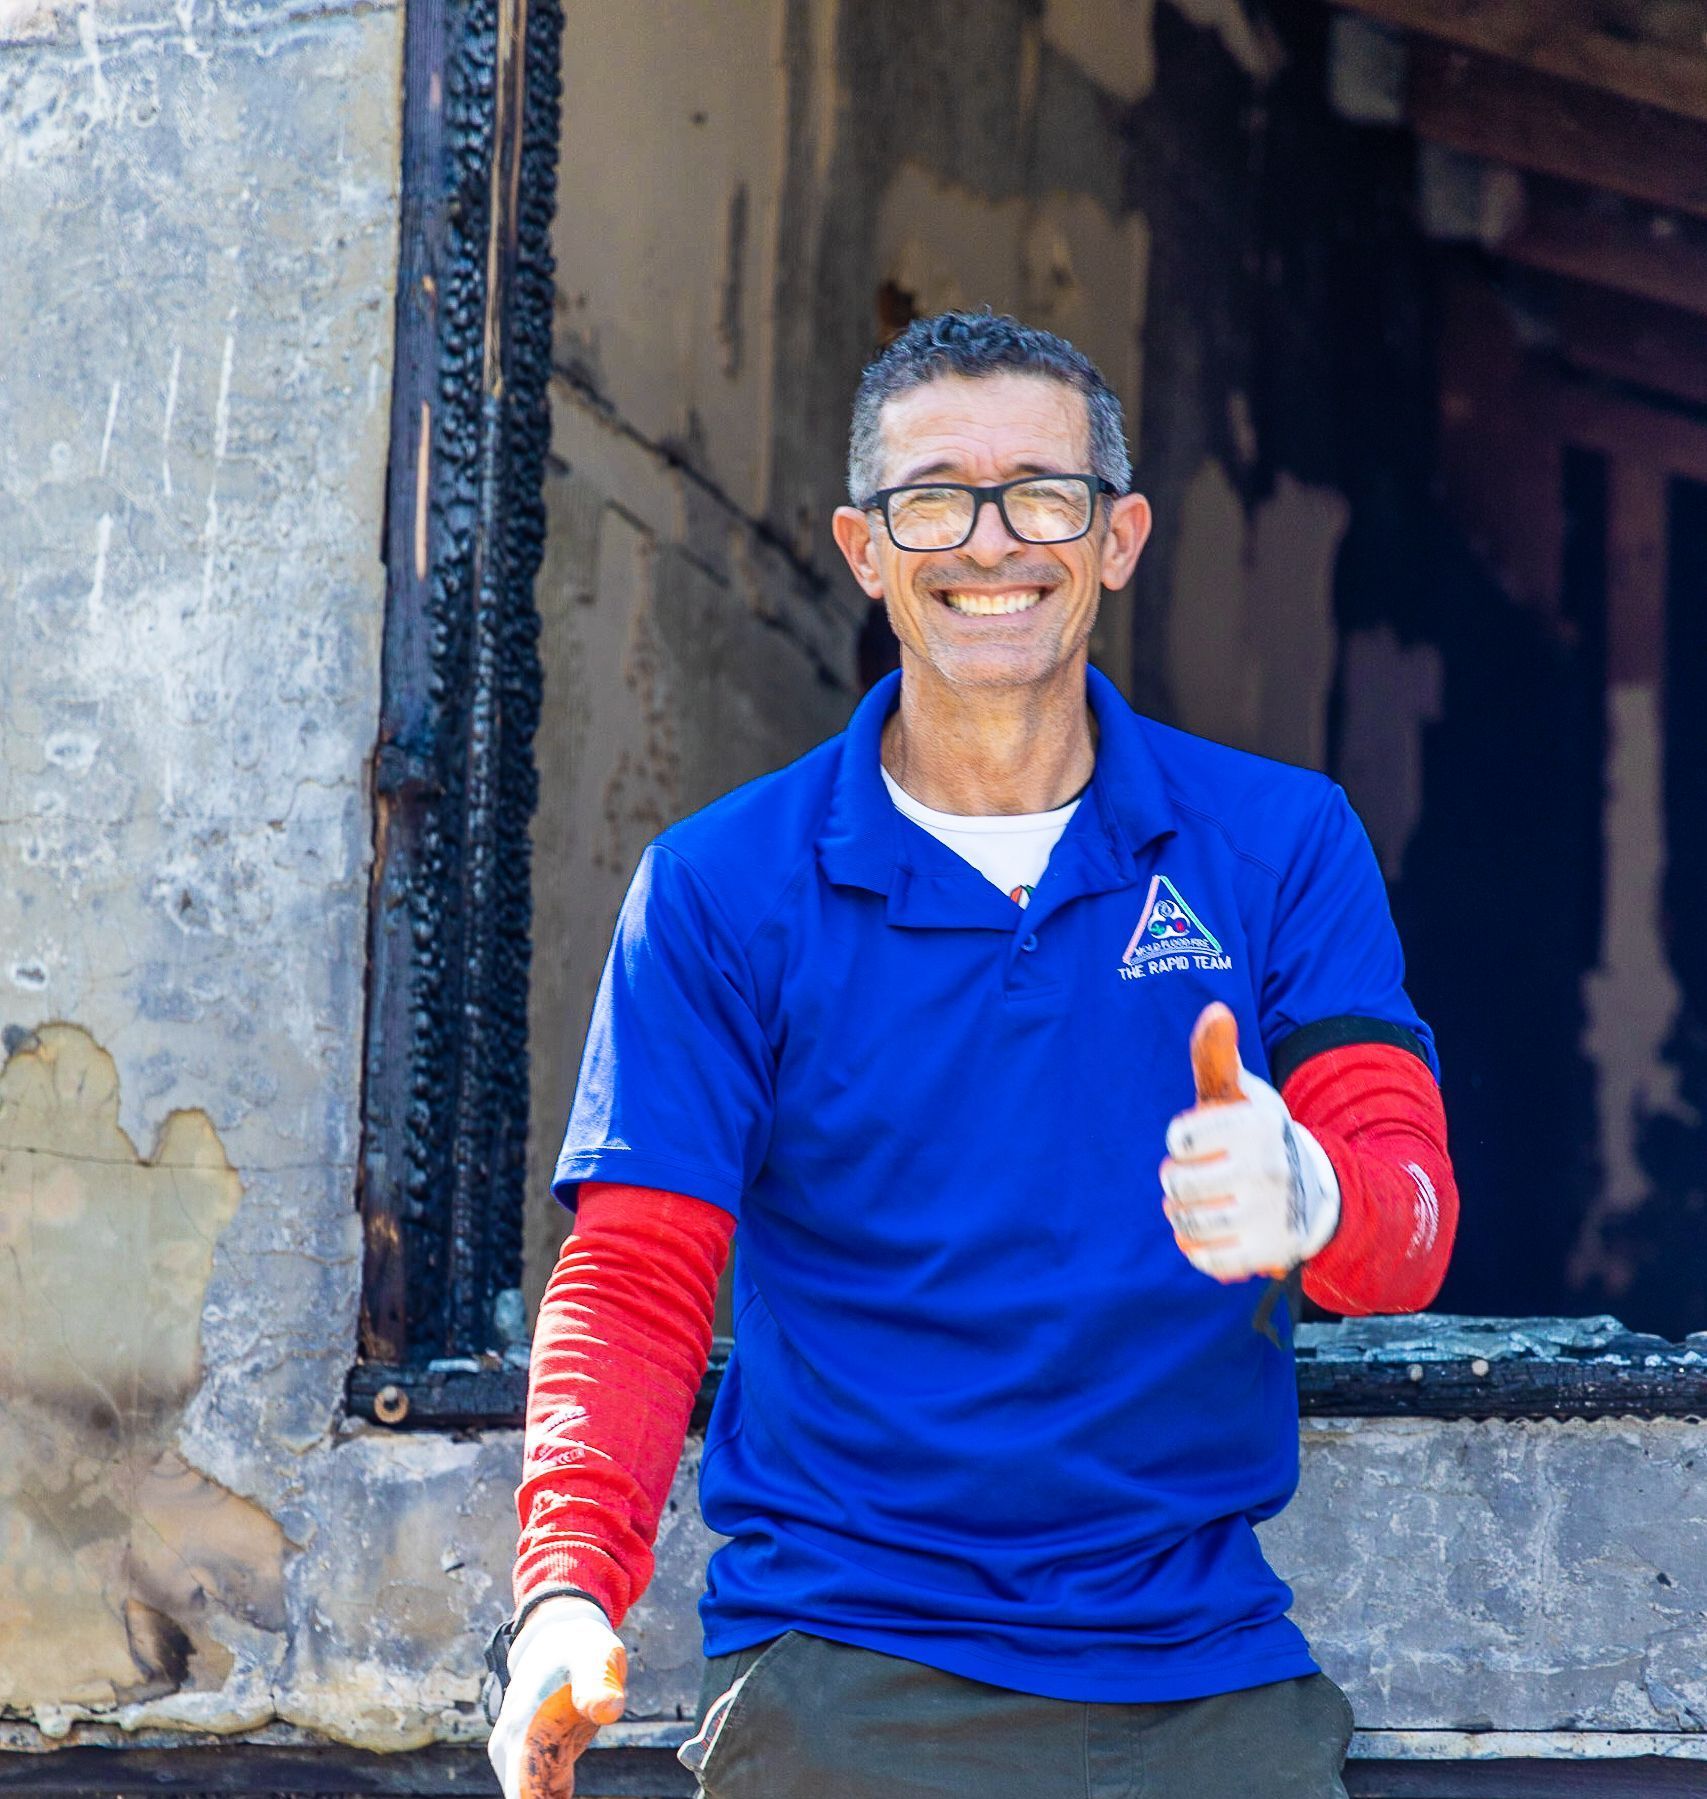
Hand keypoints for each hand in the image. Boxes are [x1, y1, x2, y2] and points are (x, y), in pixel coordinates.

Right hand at [486, 1595, 627, 1798]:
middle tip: (572, 1796)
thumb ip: (598, 1682)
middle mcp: (511, 1752)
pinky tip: (572, 1797)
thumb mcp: (593, 1655)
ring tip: (575, 1795)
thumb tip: (609, 1709)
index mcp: (520, 1733)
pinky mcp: (536, 1762)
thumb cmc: (576, 1644)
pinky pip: (546, 1796)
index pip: (524, 1794)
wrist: (558, 1635)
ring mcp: (520, 1759)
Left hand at [1160, 1003, 1339, 1281]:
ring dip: (1182, 1216)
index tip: (1198, 1142)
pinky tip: (1207, 1233)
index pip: (1179, 1140)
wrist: (1317, 1191)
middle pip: (1178, 1184)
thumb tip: (1215, 1011)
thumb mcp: (1242, 1094)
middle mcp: (1266, 1168)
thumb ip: (1217, 1054)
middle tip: (1193, 1178)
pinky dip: (1198, 1249)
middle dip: (1176, 1182)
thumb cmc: (1258, 1136)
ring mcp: (1268, 1214)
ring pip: (1188, 1223)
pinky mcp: (1268, 1253)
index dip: (1181, 1143)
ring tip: (1196, 1205)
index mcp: (1254, 1124)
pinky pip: (1207, 1260)